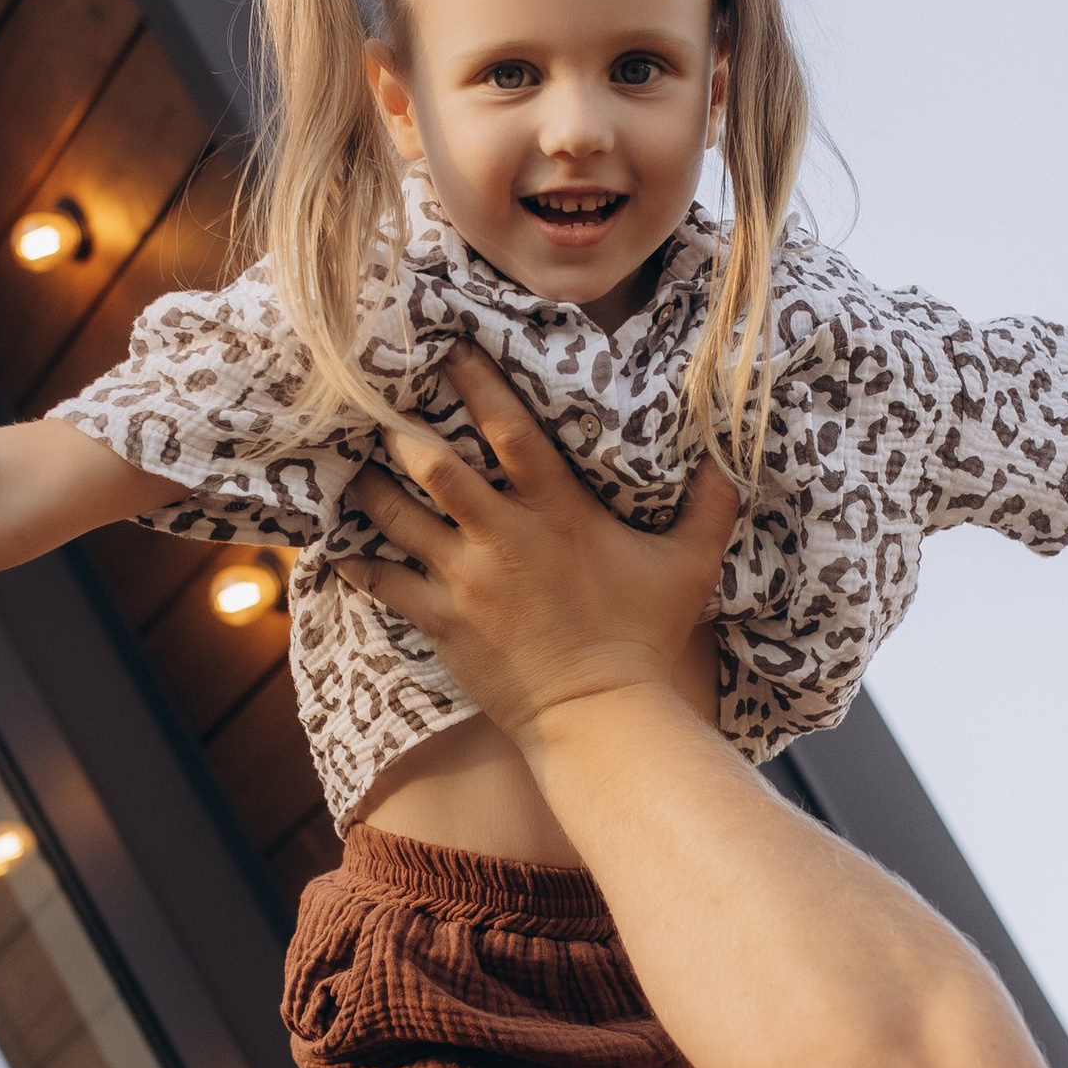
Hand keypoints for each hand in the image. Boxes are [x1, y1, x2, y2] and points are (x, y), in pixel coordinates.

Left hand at [339, 347, 738, 738]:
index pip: (511, 431)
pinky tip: (336, 545)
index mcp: (558, 512)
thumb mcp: (689, 567)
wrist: (602, 717)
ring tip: (353, 466)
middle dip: (400, 430)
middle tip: (376, 403)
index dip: (476, 383)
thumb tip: (730, 459)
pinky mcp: (441, 622)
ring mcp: (466, 581)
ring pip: (396, 516)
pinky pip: (383, 582)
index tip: (448, 349)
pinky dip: (356, 562)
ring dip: (370, 487)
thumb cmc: (645, 637)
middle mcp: (503, 537)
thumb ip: (709, 507)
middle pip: (433, 465)